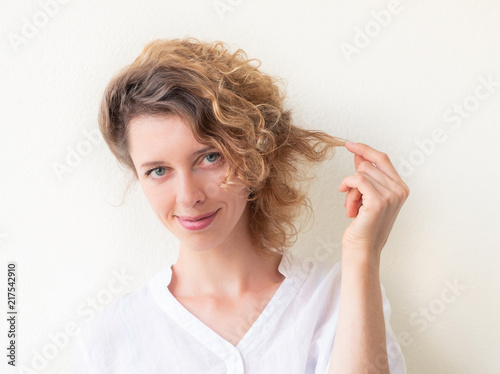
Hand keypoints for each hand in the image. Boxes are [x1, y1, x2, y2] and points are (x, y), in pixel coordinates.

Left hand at [338, 142, 409, 257]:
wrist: (363, 248)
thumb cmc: (364, 224)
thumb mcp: (366, 196)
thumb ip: (366, 175)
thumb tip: (359, 155)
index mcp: (401, 187)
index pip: (382, 158)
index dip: (365, 149)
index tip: (349, 144)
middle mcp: (400, 190)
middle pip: (368, 166)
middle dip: (354, 181)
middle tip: (351, 200)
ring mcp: (391, 195)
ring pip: (361, 173)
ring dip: (350, 190)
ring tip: (352, 208)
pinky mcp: (379, 201)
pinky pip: (357, 180)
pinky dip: (347, 188)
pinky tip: (348, 205)